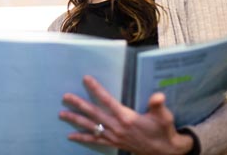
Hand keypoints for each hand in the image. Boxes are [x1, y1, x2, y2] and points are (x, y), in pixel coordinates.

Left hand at [59, 75, 193, 154]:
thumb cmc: (163, 130)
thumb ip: (158, 106)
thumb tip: (158, 96)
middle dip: (78, 104)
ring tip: (62, 114)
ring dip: (75, 120)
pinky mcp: (113, 143)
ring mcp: (113, 136)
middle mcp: (117, 127)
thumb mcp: (163, 117)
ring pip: (90, 127)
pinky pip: (94, 141)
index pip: (108, 100)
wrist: (164, 151)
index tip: (86, 79)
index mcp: (126, 117)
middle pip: (94, 113)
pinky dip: (82, 138)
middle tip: (65, 96)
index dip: (96, 89)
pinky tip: (70, 135)